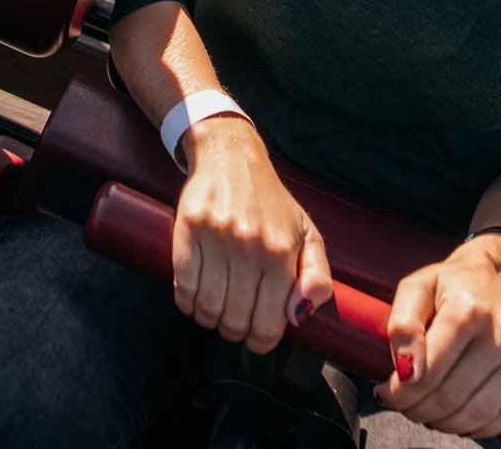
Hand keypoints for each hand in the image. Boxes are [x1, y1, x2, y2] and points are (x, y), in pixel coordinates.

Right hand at [171, 116, 334, 352]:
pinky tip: (193, 299)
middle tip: (234, 324)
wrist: (231, 158)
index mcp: (282, 252)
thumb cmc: (272, 204)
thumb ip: (318, 278)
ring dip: (209, 320)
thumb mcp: (308, 236)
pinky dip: (186, 303)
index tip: (256, 338)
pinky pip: (182, 284)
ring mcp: (218, 236)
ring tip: (214, 312)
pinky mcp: (189, 228)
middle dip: (235, 332)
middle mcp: (251, 246)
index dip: (262, 342)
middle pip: (236, 320)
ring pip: (207, 307)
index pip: (270, 323)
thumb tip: (299, 315)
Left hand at [378, 238, 500, 437]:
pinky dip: (481, 426)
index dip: (402, 392)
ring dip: (446, 422)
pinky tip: (461, 417)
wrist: (498, 277)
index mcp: (468, 308)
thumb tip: (406, 371)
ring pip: (480, 411)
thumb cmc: (452, 286)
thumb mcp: (417, 289)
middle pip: (453, 395)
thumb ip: (402, 325)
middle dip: (420, 409)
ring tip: (429, 413)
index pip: (430, 370)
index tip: (388, 393)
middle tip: (406, 405)